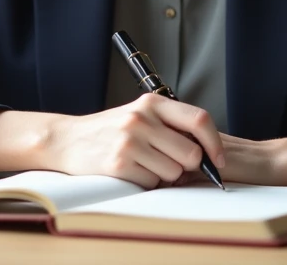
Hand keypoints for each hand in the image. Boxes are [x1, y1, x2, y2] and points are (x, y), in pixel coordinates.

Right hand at [43, 94, 225, 188]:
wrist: (67, 140)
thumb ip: (169, 125)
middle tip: (170, 164)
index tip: (218, 160)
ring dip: (164, 175)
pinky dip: (145, 182)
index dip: (215, 143)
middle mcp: (142, 118)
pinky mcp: (119, 163)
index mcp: (151, 102)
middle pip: (191, 153)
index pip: (199, 119)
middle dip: (187, 166)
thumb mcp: (139, 115)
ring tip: (143, 164)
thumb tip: (208, 150)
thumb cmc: (110, 130)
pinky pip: (152, 183)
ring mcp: (129, 141)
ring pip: (174, 172)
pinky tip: (130, 171)